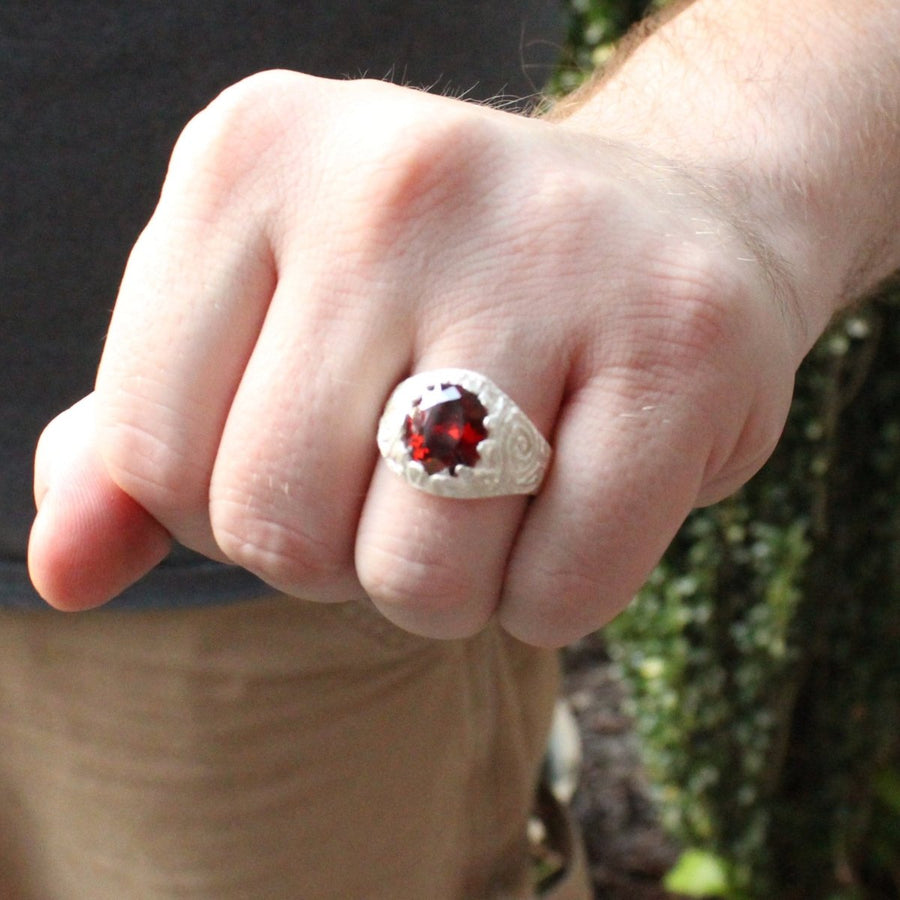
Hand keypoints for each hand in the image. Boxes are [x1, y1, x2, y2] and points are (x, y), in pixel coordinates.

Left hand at [28, 72, 800, 645]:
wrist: (669, 222)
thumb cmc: (449, 294)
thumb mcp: (269, 328)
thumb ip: (145, 444)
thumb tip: (59, 572)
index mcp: (251, 158)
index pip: (156, 457)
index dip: (236, 508)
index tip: (321, 457)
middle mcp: (392, 179)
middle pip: (281, 528)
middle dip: (345, 558)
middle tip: (416, 481)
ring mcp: (547, 251)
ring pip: (421, 577)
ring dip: (452, 585)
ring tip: (503, 488)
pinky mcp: (681, 339)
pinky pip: (561, 589)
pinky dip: (557, 592)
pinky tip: (587, 495)